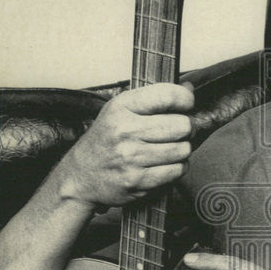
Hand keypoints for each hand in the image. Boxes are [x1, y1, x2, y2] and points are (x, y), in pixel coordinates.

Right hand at [59, 83, 194, 207]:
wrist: (81, 176)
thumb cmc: (106, 140)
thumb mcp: (121, 110)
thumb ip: (154, 98)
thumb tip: (189, 88)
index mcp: (122, 107)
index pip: (167, 95)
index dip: (185, 99)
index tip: (186, 104)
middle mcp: (125, 130)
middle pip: (182, 125)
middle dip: (186, 129)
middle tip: (178, 132)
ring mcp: (131, 157)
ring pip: (183, 150)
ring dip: (182, 151)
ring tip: (169, 149)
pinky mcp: (137, 180)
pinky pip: (176, 171)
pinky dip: (177, 168)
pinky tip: (165, 165)